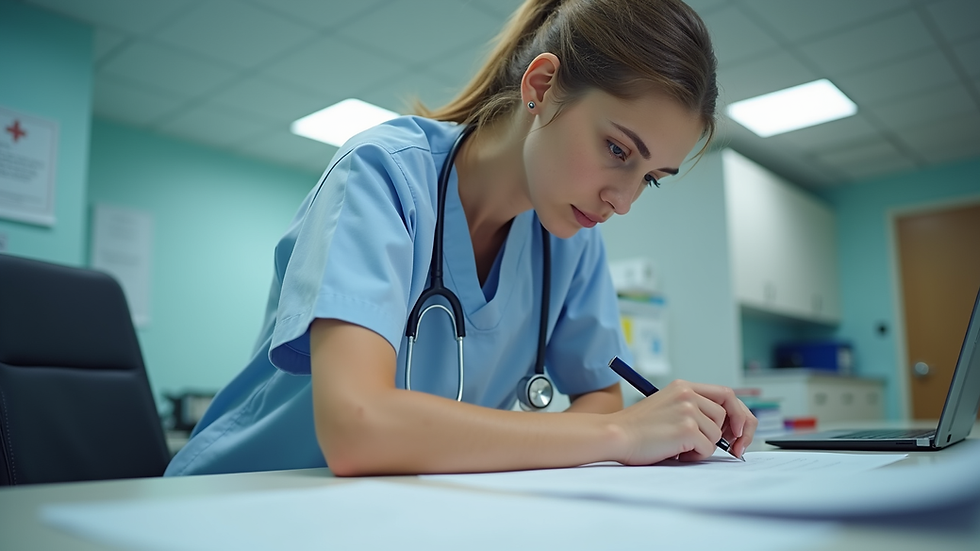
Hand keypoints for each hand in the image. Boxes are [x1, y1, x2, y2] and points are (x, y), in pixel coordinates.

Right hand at [610, 380, 756, 464]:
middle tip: (734, 449)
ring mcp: (687, 410)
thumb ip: (693, 409)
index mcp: (683, 386)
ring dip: (704, 446)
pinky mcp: (686, 428)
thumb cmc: (637, 429)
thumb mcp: (668, 407)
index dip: (739, 413)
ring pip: (716, 434)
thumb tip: (727, 429)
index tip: (739, 431)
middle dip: (733, 434)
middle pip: (727, 414)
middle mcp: (687, 394)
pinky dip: (695, 455)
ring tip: (680, 447)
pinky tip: (676, 452)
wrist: (615, 435)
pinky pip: (707, 448)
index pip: (726, 394)